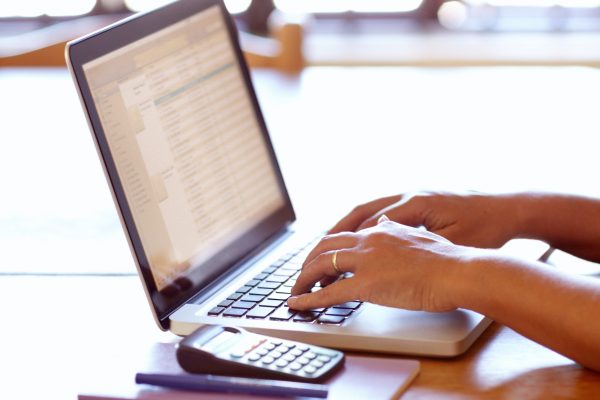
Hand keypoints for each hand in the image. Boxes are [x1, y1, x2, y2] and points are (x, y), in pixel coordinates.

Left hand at [288, 219, 469, 310]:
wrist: (458, 271)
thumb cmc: (448, 260)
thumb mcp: (420, 236)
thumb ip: (398, 230)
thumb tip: (386, 222)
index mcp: (381, 230)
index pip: (345, 236)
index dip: (329, 249)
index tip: (322, 259)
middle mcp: (369, 241)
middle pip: (325, 246)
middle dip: (309, 261)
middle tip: (302, 274)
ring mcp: (366, 261)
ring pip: (321, 265)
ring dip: (304, 278)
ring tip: (296, 290)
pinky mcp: (367, 284)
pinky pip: (328, 292)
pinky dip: (308, 299)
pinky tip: (298, 304)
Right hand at [329, 191, 519, 248]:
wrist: (510, 207)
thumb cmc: (487, 226)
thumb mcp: (455, 242)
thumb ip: (422, 249)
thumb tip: (392, 260)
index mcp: (417, 204)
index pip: (371, 224)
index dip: (348, 244)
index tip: (331, 262)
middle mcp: (410, 196)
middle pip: (362, 211)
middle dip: (336, 230)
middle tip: (316, 250)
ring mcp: (413, 196)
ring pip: (369, 208)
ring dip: (346, 224)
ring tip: (327, 242)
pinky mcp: (418, 201)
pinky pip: (382, 210)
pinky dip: (364, 222)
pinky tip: (358, 236)